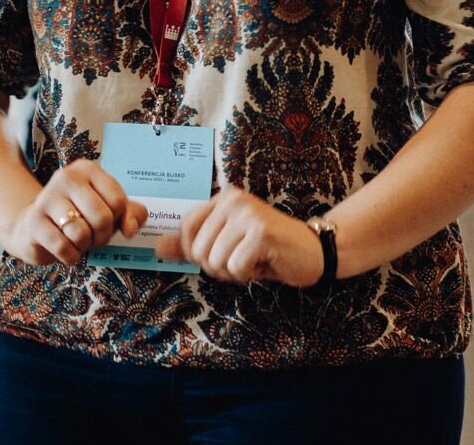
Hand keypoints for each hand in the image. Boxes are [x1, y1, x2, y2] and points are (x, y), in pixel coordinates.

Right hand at [2, 159, 145, 266]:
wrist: (35, 227)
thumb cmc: (78, 216)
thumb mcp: (108, 210)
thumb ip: (130, 214)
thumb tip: (130, 229)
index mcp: (87, 169)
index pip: (118, 200)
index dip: (118, 220)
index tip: (106, 222)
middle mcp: (66, 177)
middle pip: (102, 217)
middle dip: (102, 236)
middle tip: (93, 237)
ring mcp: (47, 197)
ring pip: (82, 233)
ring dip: (84, 246)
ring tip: (77, 241)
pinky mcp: (34, 220)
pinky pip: (62, 246)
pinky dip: (70, 256)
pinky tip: (66, 251)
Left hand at [158, 185, 324, 285]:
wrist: (315, 251)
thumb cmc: (269, 251)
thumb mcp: (227, 244)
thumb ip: (192, 244)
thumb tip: (158, 248)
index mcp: (223, 198)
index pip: (186, 228)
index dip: (197, 253)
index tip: (222, 254)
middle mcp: (233, 200)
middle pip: (198, 249)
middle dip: (218, 266)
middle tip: (243, 259)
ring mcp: (247, 213)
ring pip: (215, 260)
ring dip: (234, 272)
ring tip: (255, 260)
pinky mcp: (261, 232)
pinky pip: (235, 266)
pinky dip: (247, 275)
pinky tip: (265, 263)